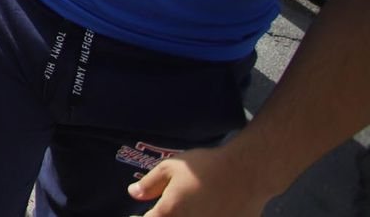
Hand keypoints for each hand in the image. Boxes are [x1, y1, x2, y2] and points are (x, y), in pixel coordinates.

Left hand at [129, 147, 268, 216]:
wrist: (246, 174)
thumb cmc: (204, 167)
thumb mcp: (169, 168)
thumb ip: (149, 184)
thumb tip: (133, 194)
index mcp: (169, 213)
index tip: (151, 212)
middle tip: (172, 208)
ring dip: (185, 216)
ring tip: (189, 208)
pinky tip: (209, 210)